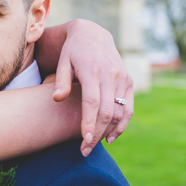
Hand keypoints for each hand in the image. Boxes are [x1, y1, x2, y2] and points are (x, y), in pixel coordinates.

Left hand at [51, 20, 133, 155]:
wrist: (93, 35)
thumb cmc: (72, 52)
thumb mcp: (63, 62)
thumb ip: (60, 81)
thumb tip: (57, 99)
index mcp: (92, 70)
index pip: (92, 101)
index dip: (89, 122)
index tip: (84, 140)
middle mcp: (111, 74)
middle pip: (107, 111)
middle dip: (97, 133)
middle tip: (85, 150)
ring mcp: (122, 78)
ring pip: (120, 112)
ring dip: (109, 132)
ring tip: (95, 145)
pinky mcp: (129, 81)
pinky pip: (128, 108)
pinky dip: (122, 124)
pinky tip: (110, 137)